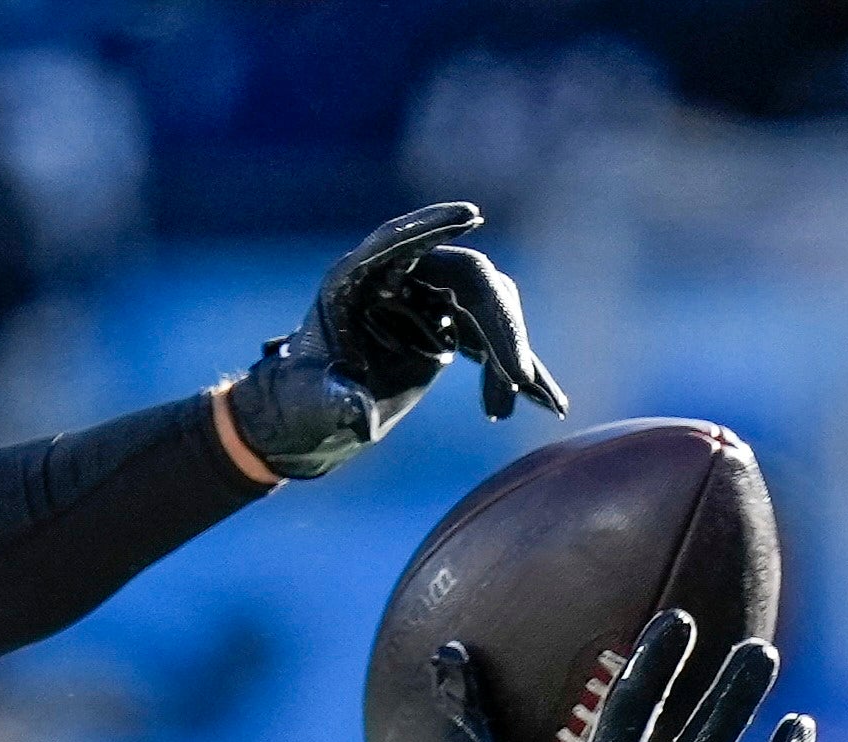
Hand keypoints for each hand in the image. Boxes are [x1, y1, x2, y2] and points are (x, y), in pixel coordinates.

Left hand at [225, 203, 566, 480]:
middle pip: (468, 281)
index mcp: (353, 279)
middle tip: (518, 377)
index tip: (471, 215)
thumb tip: (360, 418)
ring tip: (503, 409)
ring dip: (507, 358)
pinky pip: (491, 340)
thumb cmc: (299, 404)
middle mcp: (398, 279)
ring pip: (489, 310)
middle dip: (501, 329)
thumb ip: (334, 402)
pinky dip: (513, 369)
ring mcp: (429, 299)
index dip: (431, 225)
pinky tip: (548, 400)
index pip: (396, 241)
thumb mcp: (311, 404)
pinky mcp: (448, 326)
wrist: (309, 420)